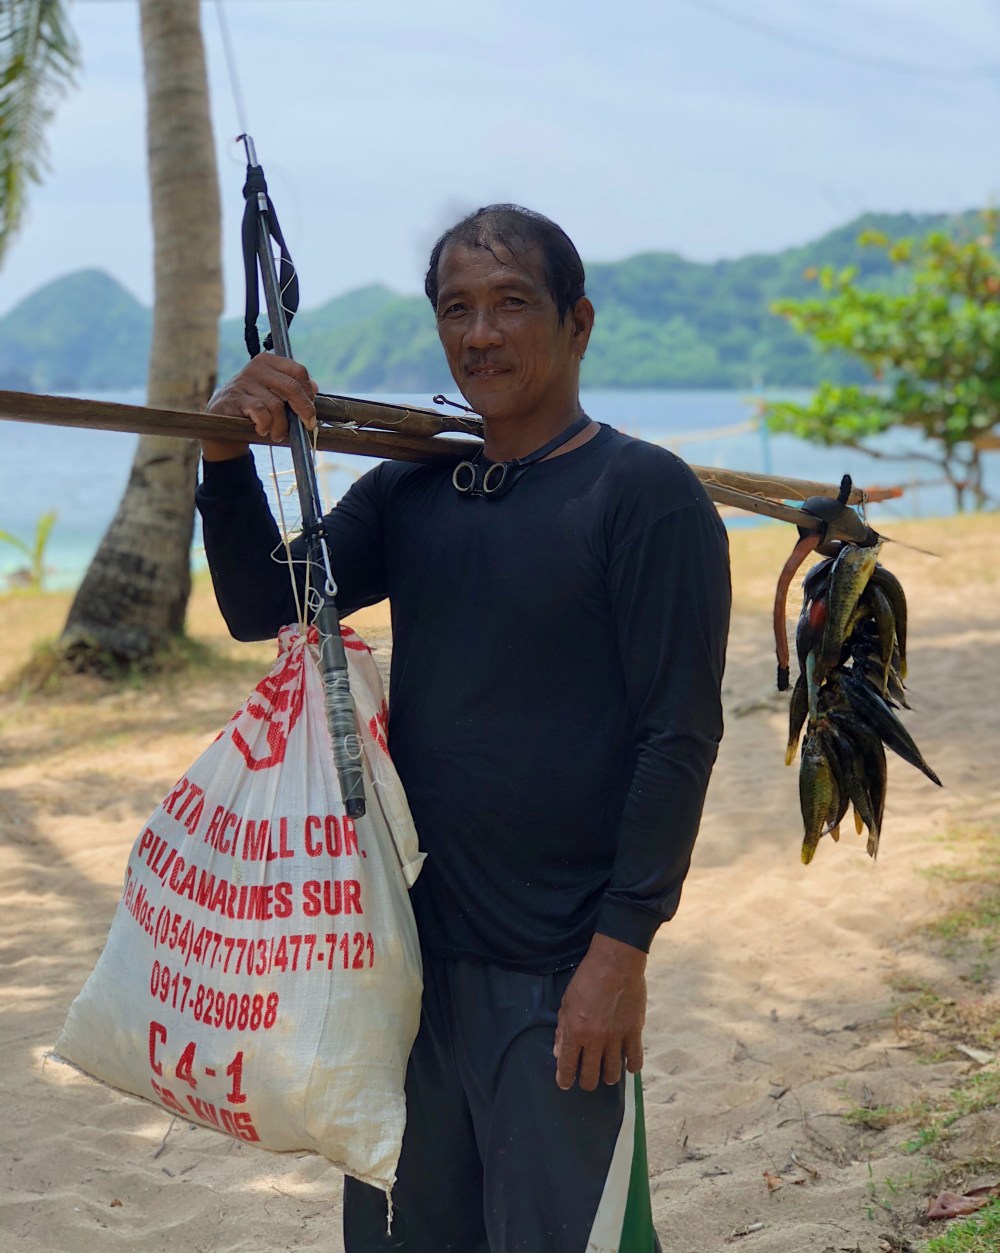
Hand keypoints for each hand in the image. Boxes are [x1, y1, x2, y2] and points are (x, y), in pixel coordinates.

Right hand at [201, 355, 318, 460]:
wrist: (223, 417)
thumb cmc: (254, 406)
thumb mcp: (273, 393)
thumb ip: (293, 389)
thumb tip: (315, 388)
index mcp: (269, 362)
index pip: (298, 371)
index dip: (309, 393)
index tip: (311, 411)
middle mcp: (256, 367)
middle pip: (291, 387)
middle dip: (303, 410)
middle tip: (307, 425)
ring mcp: (244, 381)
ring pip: (276, 405)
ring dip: (281, 425)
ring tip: (277, 433)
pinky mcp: (234, 397)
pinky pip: (260, 413)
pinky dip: (266, 425)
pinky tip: (262, 430)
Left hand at [553, 933, 646, 1091]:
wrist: (615, 962)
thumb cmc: (587, 979)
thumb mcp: (566, 1001)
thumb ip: (562, 1029)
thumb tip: (558, 1052)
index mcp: (575, 1031)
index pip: (567, 1066)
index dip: (564, 1079)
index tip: (565, 1083)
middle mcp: (595, 1039)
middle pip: (590, 1076)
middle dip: (586, 1082)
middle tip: (586, 1078)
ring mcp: (616, 1037)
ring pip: (613, 1073)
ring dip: (608, 1077)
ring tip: (606, 1073)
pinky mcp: (634, 1032)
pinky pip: (635, 1060)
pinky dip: (631, 1066)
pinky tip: (627, 1064)